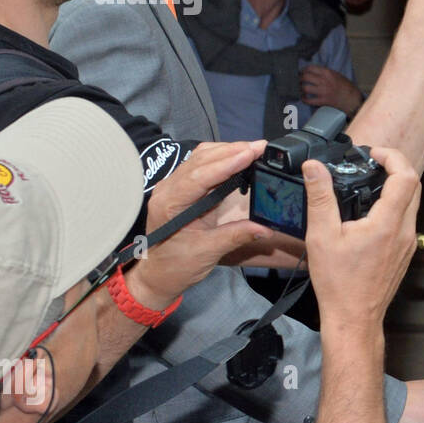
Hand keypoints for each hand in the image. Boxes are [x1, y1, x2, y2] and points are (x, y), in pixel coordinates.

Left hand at [128, 141, 271, 309]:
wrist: (158, 275)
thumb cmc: (176, 266)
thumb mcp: (208, 253)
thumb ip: (236, 236)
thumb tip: (265, 228)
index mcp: (170, 204)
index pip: (200, 176)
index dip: (227, 162)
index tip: (251, 152)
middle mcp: (168, 189)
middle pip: (201, 159)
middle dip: (232, 150)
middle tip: (261, 147)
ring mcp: (174, 185)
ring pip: (201, 157)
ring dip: (228, 151)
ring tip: (255, 150)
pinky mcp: (182, 186)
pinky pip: (202, 164)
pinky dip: (222, 158)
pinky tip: (239, 158)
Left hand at [299, 65, 362, 115]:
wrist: (351, 98)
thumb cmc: (345, 86)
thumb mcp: (336, 75)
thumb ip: (325, 73)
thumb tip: (313, 71)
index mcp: (327, 73)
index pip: (310, 68)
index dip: (304, 70)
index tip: (302, 72)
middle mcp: (324, 81)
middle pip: (305, 77)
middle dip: (300, 78)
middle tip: (299, 80)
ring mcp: (323, 91)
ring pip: (305, 88)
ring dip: (301, 88)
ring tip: (300, 88)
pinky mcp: (323, 100)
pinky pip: (310, 100)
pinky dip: (305, 99)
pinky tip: (304, 98)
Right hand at [304, 146, 419, 328]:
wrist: (354, 317)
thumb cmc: (339, 284)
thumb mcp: (321, 236)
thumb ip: (320, 197)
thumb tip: (314, 168)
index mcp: (388, 224)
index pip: (406, 176)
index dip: (393, 157)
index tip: (374, 153)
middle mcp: (404, 232)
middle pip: (413, 186)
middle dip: (396, 167)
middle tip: (372, 163)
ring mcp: (408, 243)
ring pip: (411, 203)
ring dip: (395, 186)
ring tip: (368, 182)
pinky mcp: (404, 252)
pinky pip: (406, 219)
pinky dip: (394, 205)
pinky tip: (370, 211)